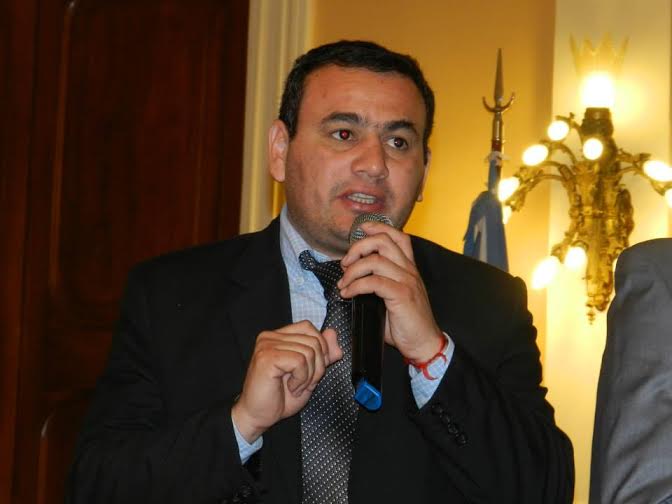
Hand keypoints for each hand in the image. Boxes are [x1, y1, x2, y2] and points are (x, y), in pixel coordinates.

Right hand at [231, 321, 341, 442]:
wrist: (257, 416)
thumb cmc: (279, 398)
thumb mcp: (310, 374)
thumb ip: (323, 354)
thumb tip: (333, 333)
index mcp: (278, 337)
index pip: (308, 327)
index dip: (320, 348)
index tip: (312, 370)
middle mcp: (270, 337)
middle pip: (313, 340)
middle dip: (318, 367)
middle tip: (304, 383)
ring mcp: (267, 345)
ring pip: (309, 351)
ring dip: (309, 376)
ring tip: (295, 386)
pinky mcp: (267, 357)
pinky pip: (300, 361)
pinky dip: (301, 379)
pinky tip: (291, 387)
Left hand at [338, 221, 442, 361]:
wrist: (424, 344)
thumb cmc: (406, 324)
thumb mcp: (393, 297)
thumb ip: (379, 283)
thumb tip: (352, 279)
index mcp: (409, 268)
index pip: (398, 236)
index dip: (379, 227)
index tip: (361, 229)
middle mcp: (409, 270)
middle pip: (383, 242)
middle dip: (358, 247)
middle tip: (345, 263)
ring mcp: (407, 281)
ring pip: (375, 260)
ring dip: (353, 270)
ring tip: (344, 283)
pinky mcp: (402, 295)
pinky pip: (374, 282)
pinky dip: (356, 285)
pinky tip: (348, 294)